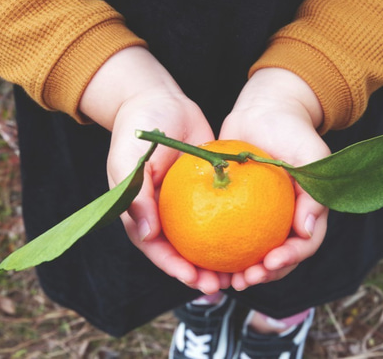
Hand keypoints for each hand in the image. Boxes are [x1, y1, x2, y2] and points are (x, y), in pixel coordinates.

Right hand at [79, 47, 230, 293]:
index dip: (175, 269)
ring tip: (242, 269)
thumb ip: (135, 196)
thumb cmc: (137, 128)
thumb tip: (148, 235)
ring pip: (205, 236)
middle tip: (224, 283)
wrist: (159, 99)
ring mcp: (187, 201)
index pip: (157, 250)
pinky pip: (221, 209)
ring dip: (221, 256)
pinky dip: (234, 225)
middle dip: (201, 272)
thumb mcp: (129, 161)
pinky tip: (254, 235)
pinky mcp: (207, 186)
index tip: (196, 280)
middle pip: (184, 251)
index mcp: (142, 212)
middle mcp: (164, 212)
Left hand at [219, 68, 330, 290]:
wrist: (263, 110)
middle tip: (242, 280)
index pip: (304, 245)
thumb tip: (306, 231)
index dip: (289, 260)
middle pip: (277, 258)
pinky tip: (201, 256)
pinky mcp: (236, 207)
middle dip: (262, 275)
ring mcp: (259, 215)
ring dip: (239, 271)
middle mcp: (284, 219)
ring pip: (251, 252)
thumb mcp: (311, 154)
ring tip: (221, 279)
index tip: (269, 263)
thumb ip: (313, 192)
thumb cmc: (291, 129)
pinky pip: (226, 231)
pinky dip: (218, 247)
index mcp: (307, 211)